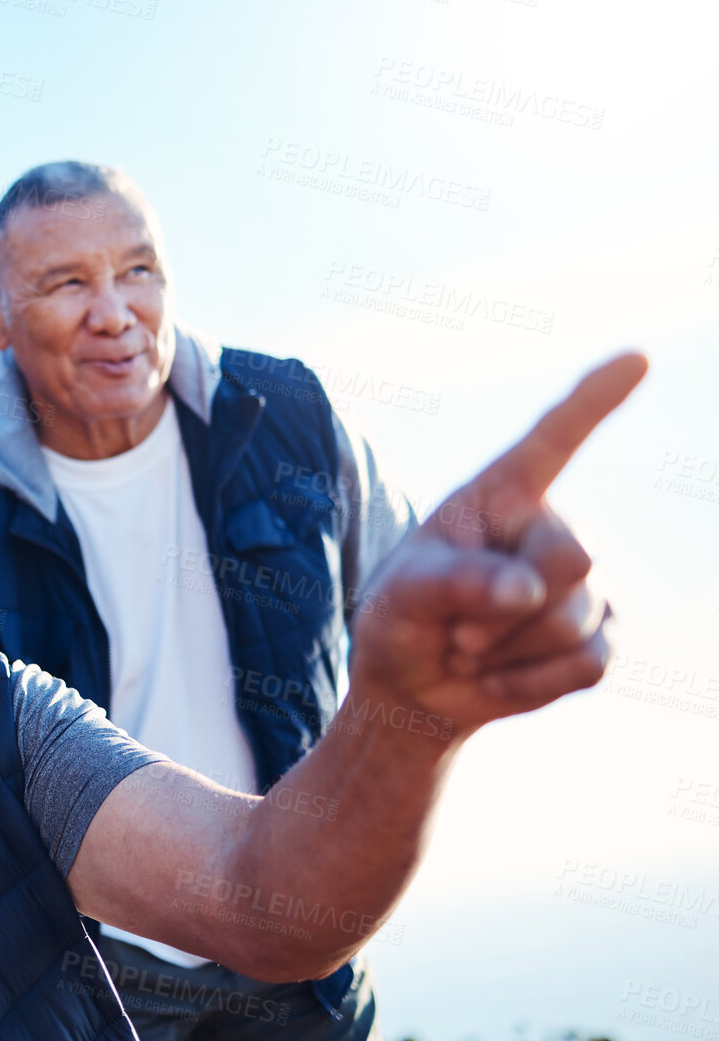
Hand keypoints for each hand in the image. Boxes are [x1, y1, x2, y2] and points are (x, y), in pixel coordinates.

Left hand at [349, 353, 646, 735]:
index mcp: (498, 495)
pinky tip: (497, 680)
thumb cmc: (402, 619)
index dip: (596, 398)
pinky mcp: (603, 634)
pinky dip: (532, 685)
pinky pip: (590, 665)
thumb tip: (528, 590)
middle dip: (507, 609)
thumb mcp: (402, 596)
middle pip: (573, 557)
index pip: (553, 439)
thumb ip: (456, 582)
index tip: (637, 356)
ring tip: (468, 648)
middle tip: (456, 629)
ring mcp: (585, 582)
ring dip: (507, 651)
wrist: (416, 684)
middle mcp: (549, 527)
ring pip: (574, 619)